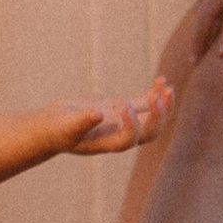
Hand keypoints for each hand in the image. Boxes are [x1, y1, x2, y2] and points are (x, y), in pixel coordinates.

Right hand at [55, 79, 174, 160]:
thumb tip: (98, 114)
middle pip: (149, 133)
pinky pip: (144, 103)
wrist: (53, 126)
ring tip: (168, 88)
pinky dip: (154, 92)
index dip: (132, 125)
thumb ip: (81, 122)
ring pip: (152, 118)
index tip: (124, 105)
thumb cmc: (57, 130)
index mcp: (108, 144)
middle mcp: (120, 135)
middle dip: (157, 116)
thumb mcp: (66, 126)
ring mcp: (123, 122)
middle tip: (158, 97)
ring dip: (163, 105)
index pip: (129, 140)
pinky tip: (162, 79)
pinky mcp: (121, 109)